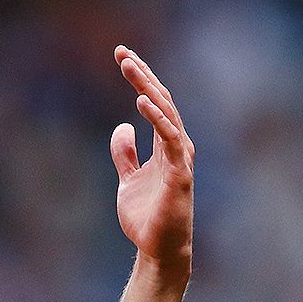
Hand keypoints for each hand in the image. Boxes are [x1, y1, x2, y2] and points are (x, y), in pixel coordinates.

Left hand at [110, 46, 193, 280]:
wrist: (157, 248)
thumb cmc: (147, 217)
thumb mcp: (128, 179)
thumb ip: (125, 154)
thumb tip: (122, 127)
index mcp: (165, 146)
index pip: (154, 103)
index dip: (140, 79)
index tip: (123, 57)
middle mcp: (176, 147)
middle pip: (160, 101)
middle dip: (142, 75)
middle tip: (122, 52)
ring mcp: (180, 159)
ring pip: (166, 114)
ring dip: (148, 89)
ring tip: (130, 68)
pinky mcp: (179, 175)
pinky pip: (171, 141)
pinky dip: (159, 120)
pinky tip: (143, 102)